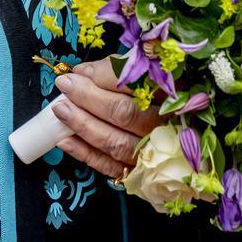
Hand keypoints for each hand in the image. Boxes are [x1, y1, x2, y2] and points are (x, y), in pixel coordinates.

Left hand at [53, 56, 162, 179]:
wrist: (180, 132)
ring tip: (61, 111)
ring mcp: (155, 153)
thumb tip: (83, 72)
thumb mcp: (145, 70)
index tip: (77, 72)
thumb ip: (116, 68)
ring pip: (116, 142)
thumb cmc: (157, 93)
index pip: (135, 83)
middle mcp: (166, 125)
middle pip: (124, 113)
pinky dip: (86, 154)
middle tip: (64, 85)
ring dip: (84, 126)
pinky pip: (111, 167)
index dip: (102, 76)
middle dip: (88, 98)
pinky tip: (66, 140)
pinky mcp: (141, 173)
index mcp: (173, 93)